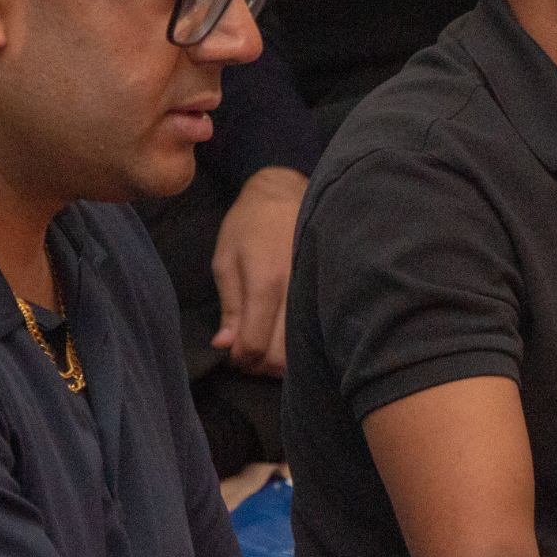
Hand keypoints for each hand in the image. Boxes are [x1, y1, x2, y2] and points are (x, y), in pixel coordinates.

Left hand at [210, 166, 305, 375]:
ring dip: (283, 358)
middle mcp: (297, 292)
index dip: (241, 358)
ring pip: (305, 349)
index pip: (256, 345)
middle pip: (283, 356)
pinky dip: (301, 342)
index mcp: (266, 283)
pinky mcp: (330, 290)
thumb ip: (229, 307)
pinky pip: (319, 331)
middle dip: (262, 365)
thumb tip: (226, 346)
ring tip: (268, 341)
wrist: (289, 191)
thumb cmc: (250, 225)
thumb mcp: (226, 261)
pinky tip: (288, 331)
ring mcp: (318, 292)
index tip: (234, 351)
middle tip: (249, 351)